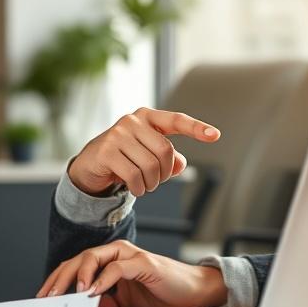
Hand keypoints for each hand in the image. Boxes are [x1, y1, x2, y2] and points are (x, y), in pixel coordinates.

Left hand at [36, 240, 227, 306]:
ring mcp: (129, 256)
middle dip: (60, 277)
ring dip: (79, 274)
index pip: (75, 266)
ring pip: (94, 257)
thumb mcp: (124, 303)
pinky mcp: (144, 263)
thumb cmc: (160, 294)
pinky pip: (118, 267)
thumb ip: (103, 303)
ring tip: (70, 292)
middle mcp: (116, 254)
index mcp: (108, 261)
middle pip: (79, 259)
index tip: (43, 297)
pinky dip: (104, 279)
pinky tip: (93, 292)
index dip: (57, 279)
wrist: (193, 292)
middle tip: (48, 296)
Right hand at [68, 107, 219, 196]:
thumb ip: (169, 158)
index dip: (197, 128)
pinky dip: (139, 188)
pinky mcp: (106, 151)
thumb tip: (180, 164)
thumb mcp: (149, 155)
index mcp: (147, 117)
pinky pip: (134, 176)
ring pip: (150, 166)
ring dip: (151, 184)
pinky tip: (135, 188)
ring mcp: (117, 134)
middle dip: (165, 173)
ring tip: (144, 185)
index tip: (215, 135)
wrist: (92, 163)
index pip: (176, 120)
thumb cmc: (126, 157)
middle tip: (156, 181)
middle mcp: (132, 121)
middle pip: (165, 151)